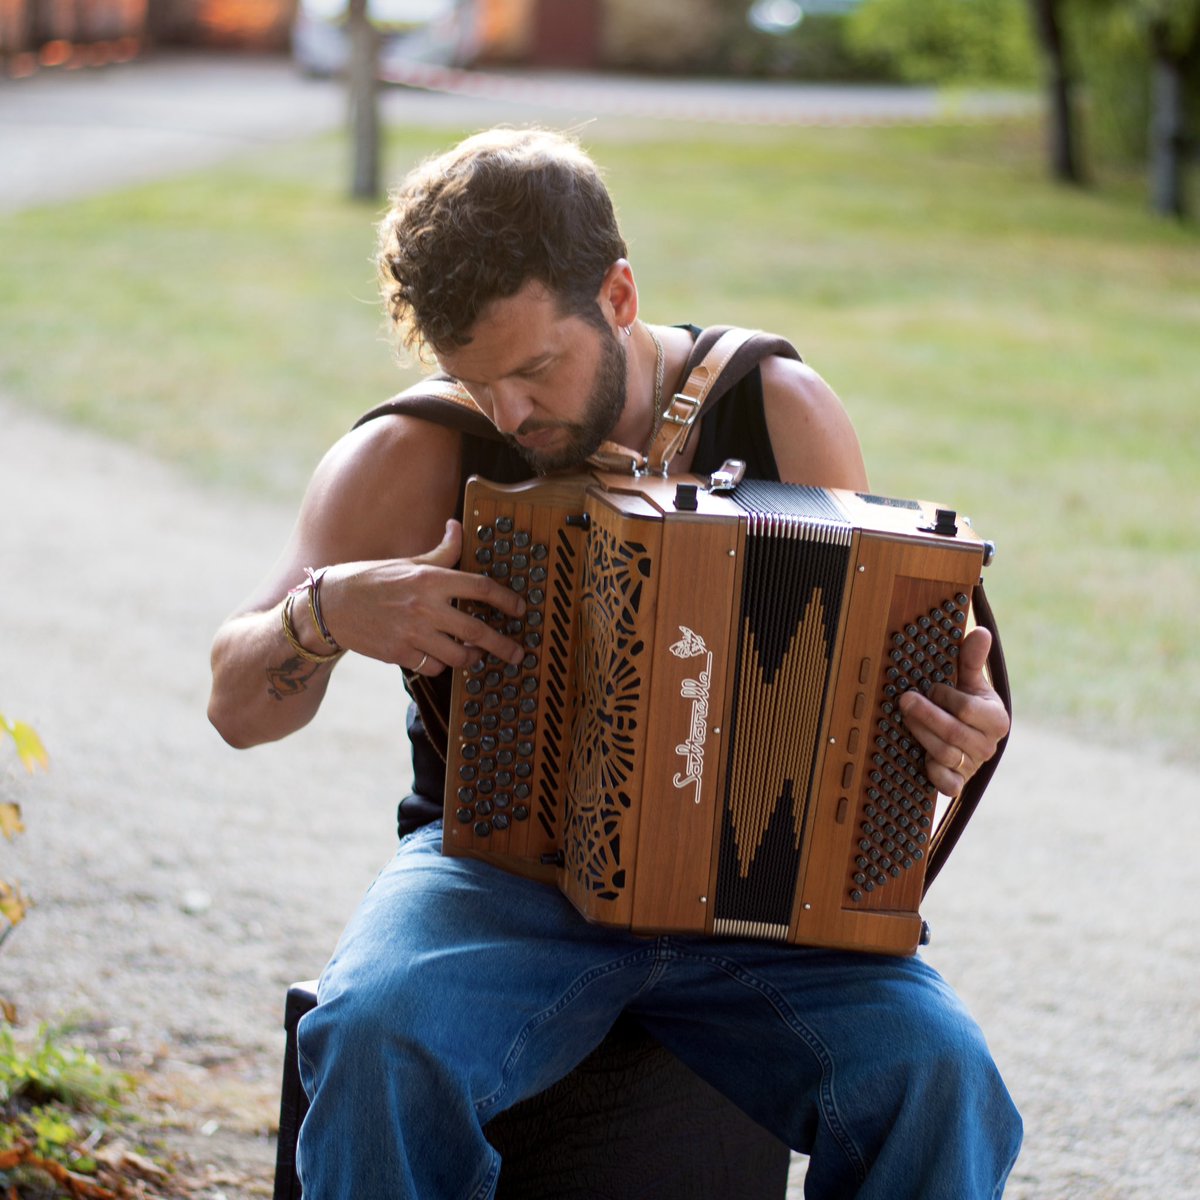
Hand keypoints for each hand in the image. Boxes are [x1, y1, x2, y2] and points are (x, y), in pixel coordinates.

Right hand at [319, 520, 525, 674]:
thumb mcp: (408, 560)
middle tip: (517, 653)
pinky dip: (443, 664)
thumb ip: (441, 551)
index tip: (520, 609)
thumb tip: (457, 525)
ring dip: (473, 658)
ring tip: (478, 655)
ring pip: (458, 655)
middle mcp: (424, 607)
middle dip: (504, 645)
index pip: (481, 588)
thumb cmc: (372, 579)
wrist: (331, 605)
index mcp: (430, 579)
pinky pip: (434, 666)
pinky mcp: (399, 654)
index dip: (507, 600)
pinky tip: (445, 658)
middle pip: (477, 630)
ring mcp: (412, 633)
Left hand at [897, 626, 1008, 797]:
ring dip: (920, 734)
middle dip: (925, 715)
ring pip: (944, 753)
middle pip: (954, 732)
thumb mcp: (970, 682)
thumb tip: (980, 632)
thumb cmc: (966, 704)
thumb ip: (972, 659)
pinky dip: (931, 771)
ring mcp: (973, 766)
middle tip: (904, 699)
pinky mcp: (958, 783)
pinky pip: (946, 784)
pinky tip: (919, 756)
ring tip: (906, 718)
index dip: (945, 697)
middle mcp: (988, 746)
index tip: (932, 687)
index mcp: (997, 720)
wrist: (965, 736)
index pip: (968, 709)